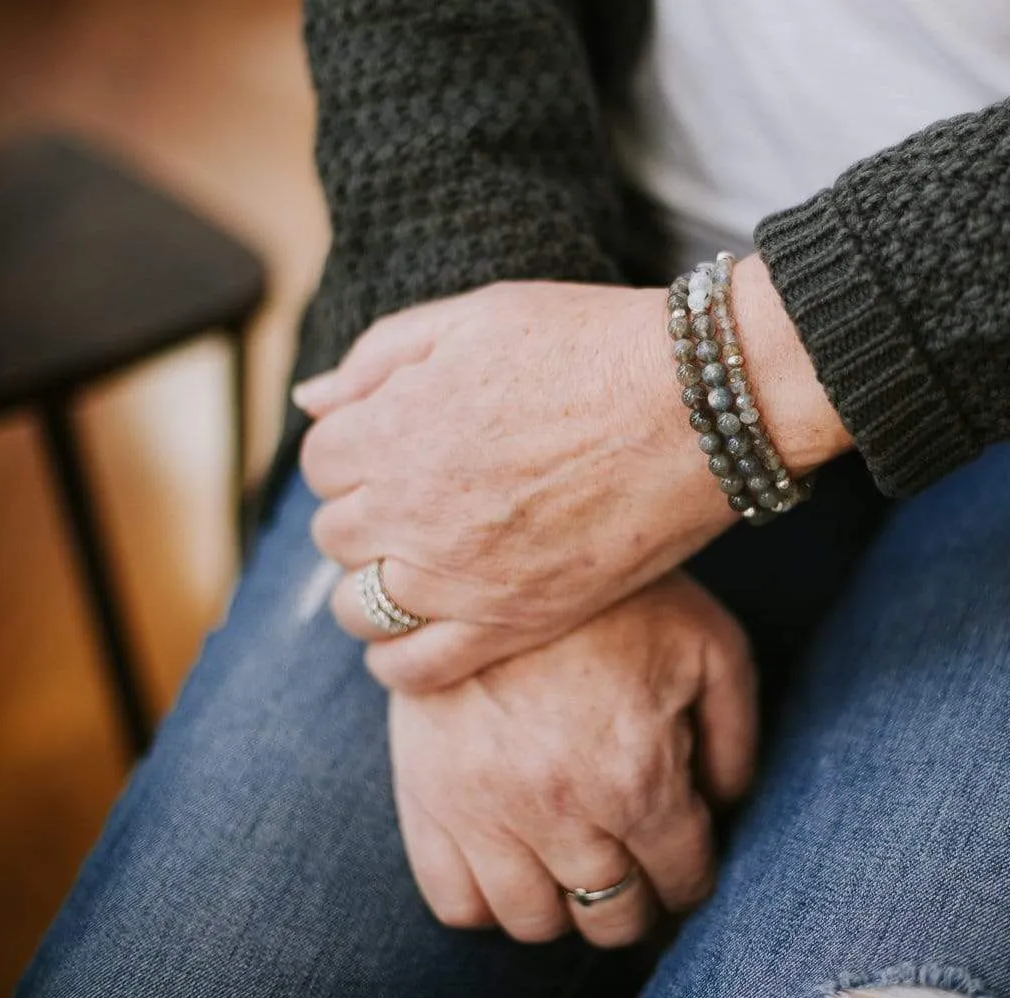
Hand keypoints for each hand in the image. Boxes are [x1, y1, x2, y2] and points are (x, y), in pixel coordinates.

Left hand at [297, 258, 847, 691]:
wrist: (697, 404)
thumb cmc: (592, 345)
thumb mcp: (477, 316)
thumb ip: (381, 355)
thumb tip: (312, 401)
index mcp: (394, 428)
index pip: (320, 459)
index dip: (357, 448)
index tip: (399, 446)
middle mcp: (411, 509)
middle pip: (336, 533)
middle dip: (367, 513)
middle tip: (422, 500)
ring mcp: (459, 575)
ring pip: (359, 607)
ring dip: (376, 584)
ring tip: (424, 565)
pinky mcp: (514, 621)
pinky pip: (415, 668)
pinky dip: (400, 659)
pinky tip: (424, 632)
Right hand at [388, 572, 756, 947]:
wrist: (504, 540)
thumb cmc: (622, 593)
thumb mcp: (711, 646)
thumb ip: (736, 737)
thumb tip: (726, 807)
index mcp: (637, 777)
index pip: (682, 879)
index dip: (694, 874)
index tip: (686, 858)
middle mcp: (559, 810)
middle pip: (612, 917)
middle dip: (639, 900)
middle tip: (638, 867)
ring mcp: (482, 810)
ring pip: (532, 923)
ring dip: (565, 905)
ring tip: (578, 862)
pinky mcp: (426, 796)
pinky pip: (454, 900)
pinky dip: (489, 900)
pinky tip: (515, 859)